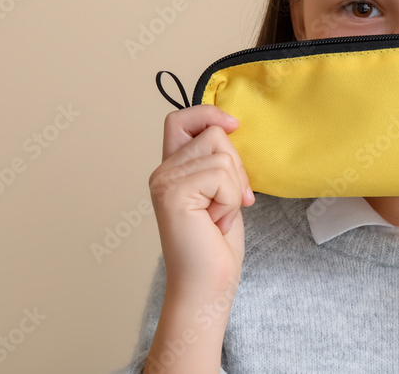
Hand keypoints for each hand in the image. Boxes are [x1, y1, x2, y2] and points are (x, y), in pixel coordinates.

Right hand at [149, 104, 254, 301]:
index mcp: (172, 168)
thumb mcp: (222, 190)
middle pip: (213, 133)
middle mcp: (162, 171)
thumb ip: (218, 160)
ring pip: (221, 154)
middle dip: (236, 166)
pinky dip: (229, 199)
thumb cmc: (217, 245)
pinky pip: (221, 174)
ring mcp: (164, 180)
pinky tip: (215, 221)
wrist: (208, 284)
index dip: (208, 113)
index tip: (233, 125)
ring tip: (219, 214)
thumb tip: (230, 126)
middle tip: (230, 201)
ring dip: (233, 187)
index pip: (180, 118)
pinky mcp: (172, 192)